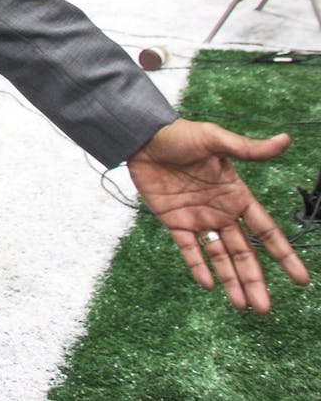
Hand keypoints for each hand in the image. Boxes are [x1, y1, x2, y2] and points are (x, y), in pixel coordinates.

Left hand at [127, 117, 310, 313]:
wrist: (143, 136)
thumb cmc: (181, 134)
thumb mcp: (216, 139)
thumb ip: (248, 148)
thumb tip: (285, 140)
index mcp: (237, 196)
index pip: (266, 231)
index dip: (283, 254)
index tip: (301, 279)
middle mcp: (221, 212)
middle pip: (244, 253)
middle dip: (255, 280)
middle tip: (265, 309)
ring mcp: (198, 218)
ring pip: (219, 257)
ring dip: (231, 280)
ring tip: (243, 307)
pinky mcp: (174, 221)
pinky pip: (188, 249)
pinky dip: (198, 267)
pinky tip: (209, 286)